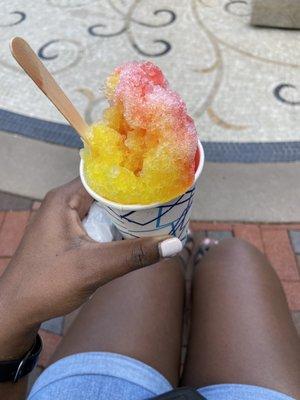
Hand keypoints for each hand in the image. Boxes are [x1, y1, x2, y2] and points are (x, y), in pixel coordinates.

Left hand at [0, 179, 181, 357]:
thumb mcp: (94, 267)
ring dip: (126, 214)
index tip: (161, 182)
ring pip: (104, 208)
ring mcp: (66, 218)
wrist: (16, 310)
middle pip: (107, 192)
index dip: (134, 179)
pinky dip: (116, 226)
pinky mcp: (69, 233)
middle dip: (134, 198)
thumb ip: (134, 254)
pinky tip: (135, 232)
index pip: (106, 177)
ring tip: (157, 213)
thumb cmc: (45, 285)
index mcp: (65, 198)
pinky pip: (98, 222)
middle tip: (165, 200)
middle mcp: (65, 202)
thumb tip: (174, 244)